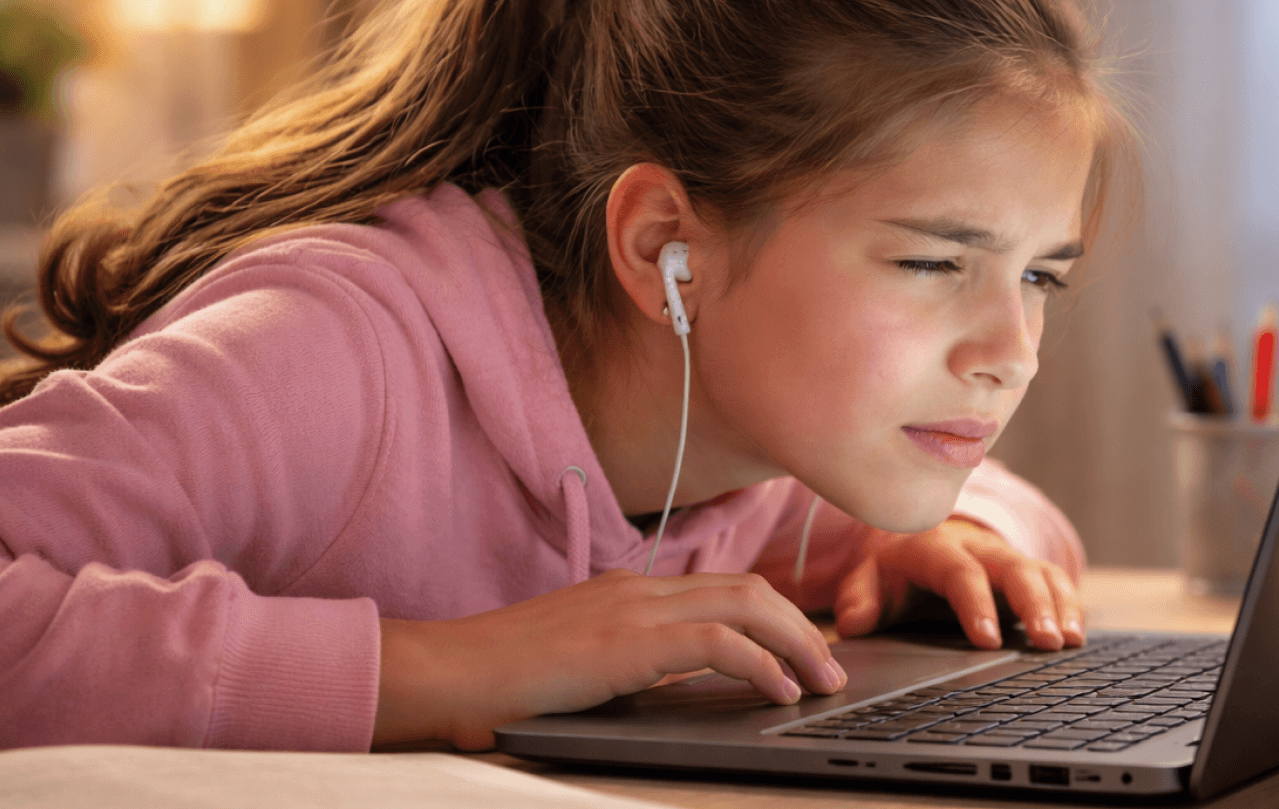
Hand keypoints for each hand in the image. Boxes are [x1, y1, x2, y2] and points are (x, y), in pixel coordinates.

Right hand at [373, 569, 847, 749]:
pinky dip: (760, 662)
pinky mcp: (628, 641)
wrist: (446, 675)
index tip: (805, 652)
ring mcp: (633, 608)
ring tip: (823, 680)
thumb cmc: (501, 682)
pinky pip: (717, 642)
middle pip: (748, 589)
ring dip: (796, 641)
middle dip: (801, 627)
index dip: (776, 617)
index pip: (723, 588)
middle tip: (832, 668)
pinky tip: (779, 690)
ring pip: (745, 605)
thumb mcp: (582, 666)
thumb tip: (678, 684)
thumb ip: (631, 665)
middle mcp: (639, 588)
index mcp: (629, 591)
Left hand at [832, 517, 1085, 650]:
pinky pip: (1056, 580)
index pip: (959, 573)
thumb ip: (860, 600)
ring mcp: (1006, 556)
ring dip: (1059, 605)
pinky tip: (1077, 634)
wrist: (919, 537)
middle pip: (1013, 569)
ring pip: (1041, 573)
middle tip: (1047, 641)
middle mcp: (977, 546)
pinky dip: (1070, 604)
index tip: (988, 641)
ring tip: (1070, 641)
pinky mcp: (1027, 569)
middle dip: (1032, 605)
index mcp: (935, 548)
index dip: (975, 605)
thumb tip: (853, 624)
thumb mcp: (869, 579)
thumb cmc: (895, 569)